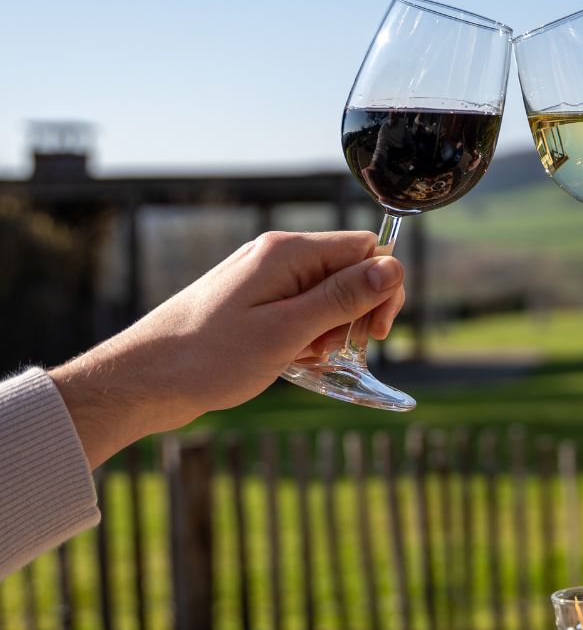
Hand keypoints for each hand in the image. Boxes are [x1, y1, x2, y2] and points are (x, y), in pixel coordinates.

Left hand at [50, 230, 404, 467]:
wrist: (144, 380)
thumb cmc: (210, 358)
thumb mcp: (287, 331)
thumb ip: (342, 298)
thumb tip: (392, 268)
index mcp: (288, 253)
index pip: (365, 249)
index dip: (382, 289)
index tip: (374, 334)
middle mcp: (278, 256)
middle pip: (349, 272)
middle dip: (356, 313)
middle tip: (340, 352)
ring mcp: (264, 278)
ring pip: (326, 296)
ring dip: (330, 331)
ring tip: (303, 358)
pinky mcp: (254, 301)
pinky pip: (301, 311)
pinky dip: (306, 337)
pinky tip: (290, 360)